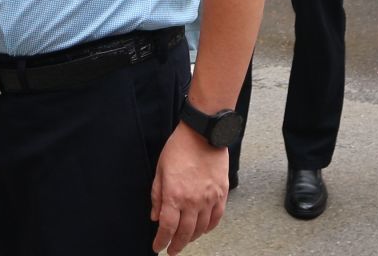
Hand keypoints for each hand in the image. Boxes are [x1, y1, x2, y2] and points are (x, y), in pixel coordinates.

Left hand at [149, 125, 227, 253]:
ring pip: (201, 228)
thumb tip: (156, 216)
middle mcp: (192, 201)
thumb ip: (157, 196)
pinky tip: (203, 230)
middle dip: (176, 245)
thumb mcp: (160, 170)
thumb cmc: (179, 148)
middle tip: (172, 250)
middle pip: (184, 233)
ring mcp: (209, 199)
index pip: (167, 228)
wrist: (203, 134)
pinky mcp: (221, 194)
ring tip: (185, 240)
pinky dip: (209, 228)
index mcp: (174, 195)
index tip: (158, 247)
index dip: (161, 241)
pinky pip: (216, 218)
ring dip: (192, 238)